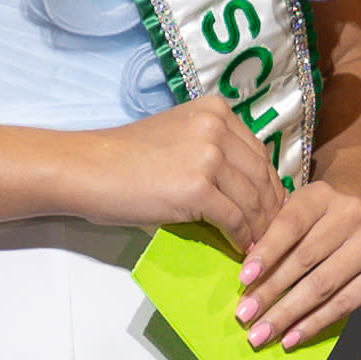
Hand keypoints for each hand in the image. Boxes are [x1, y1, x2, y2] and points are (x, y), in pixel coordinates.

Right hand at [83, 97, 286, 250]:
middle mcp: (217, 127)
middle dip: (271, 209)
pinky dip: (241, 238)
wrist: (87, 168)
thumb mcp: (179, 137)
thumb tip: (249, 187)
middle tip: (274, 234)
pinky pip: (234, 219)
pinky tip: (241, 249)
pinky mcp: (198, 187)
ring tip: (261, 246)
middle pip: (262, 175)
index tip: (273, 209)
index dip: (270, 186)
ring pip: (252, 200)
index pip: (259, 153)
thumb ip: (214, 150)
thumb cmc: (125, 158)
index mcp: (216, 110)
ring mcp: (209, 156)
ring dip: (260, 228)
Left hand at [238, 179, 360, 346]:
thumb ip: (272, 238)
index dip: (266, 253)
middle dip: (270, 292)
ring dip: (287, 314)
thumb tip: (247, 279)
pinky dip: (312, 324)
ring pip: (321, 286)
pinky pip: (341, 305)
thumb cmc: (319, 227)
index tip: (244, 279)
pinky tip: (291, 337)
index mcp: (322, 196)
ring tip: (261, 333)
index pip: (290, 225)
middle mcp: (352, 215)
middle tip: (245, 316)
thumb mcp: (296, 218)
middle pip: (304, 260)